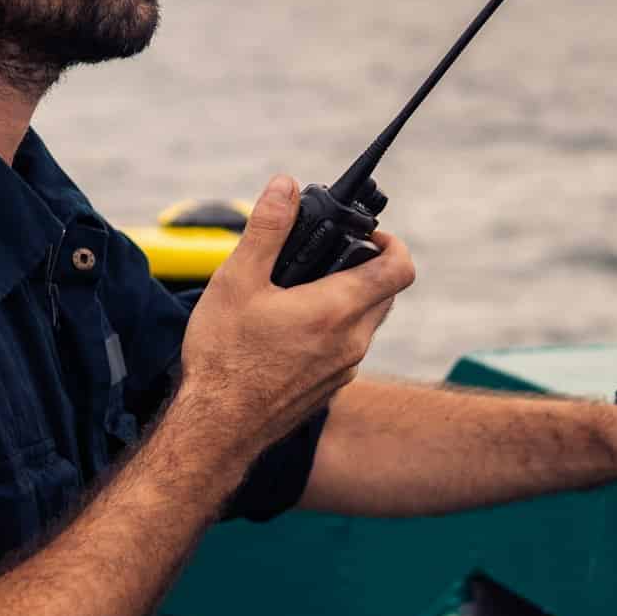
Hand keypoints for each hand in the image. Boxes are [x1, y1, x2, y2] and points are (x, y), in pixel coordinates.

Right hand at [177, 175, 415, 454]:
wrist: (216, 429)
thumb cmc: (224, 357)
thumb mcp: (237, 280)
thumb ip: (267, 229)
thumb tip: (286, 186)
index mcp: (337, 309)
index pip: (399, 268)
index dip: (390, 242)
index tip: (365, 234)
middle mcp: (352, 342)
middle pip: (385, 292)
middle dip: (365, 267)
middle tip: (326, 256)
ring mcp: (344, 369)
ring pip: (367, 322)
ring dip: (349, 299)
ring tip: (302, 291)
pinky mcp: (330, 388)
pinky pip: (347, 348)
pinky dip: (333, 329)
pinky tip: (290, 329)